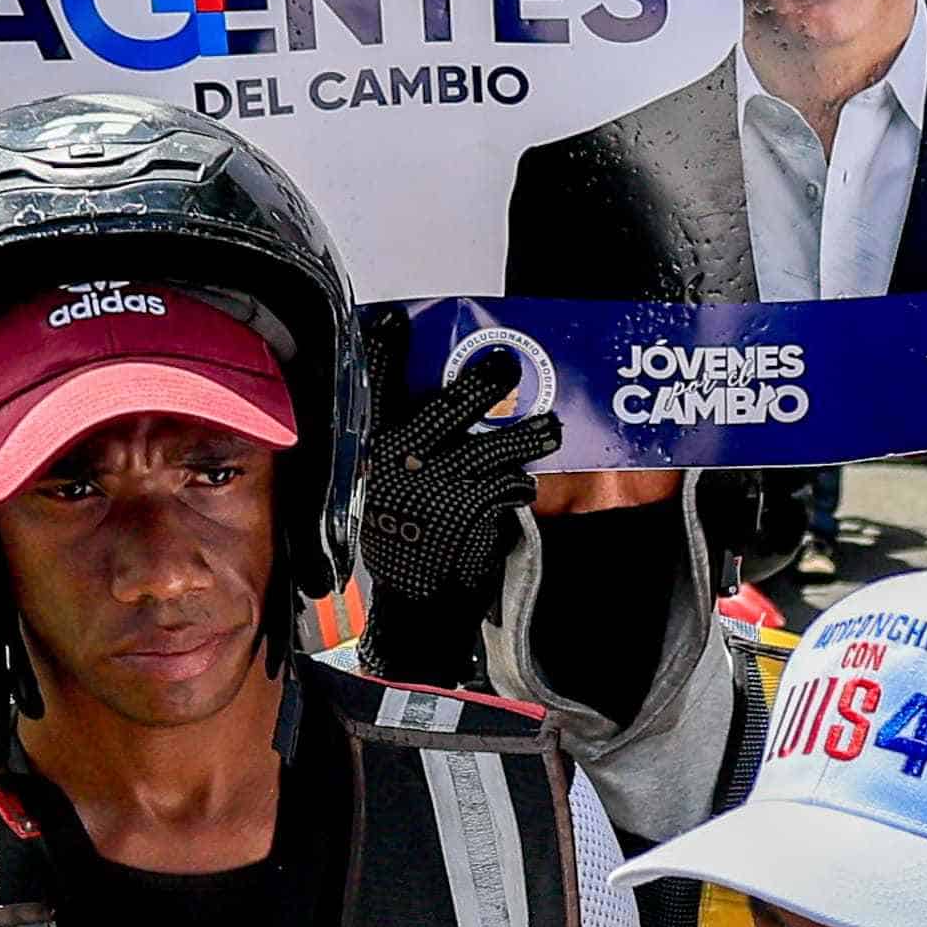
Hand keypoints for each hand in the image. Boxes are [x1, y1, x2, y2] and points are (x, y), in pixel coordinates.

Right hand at [356, 309, 566, 676]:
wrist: (417, 603)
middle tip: (506, 363)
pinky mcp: (477, 508)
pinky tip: (521, 486)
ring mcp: (443, 481)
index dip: (385, 352)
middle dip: (484, 380)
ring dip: (529, 432)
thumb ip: (399, 451)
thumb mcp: (383, 491)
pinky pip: (510, 482)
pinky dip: (521, 483)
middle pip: (452, 403)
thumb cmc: (404, 541)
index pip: (376, 388)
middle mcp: (406, 458)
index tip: (395, 323)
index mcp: (377, 450)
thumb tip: (427, 408)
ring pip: (496, 442)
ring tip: (551, 427)